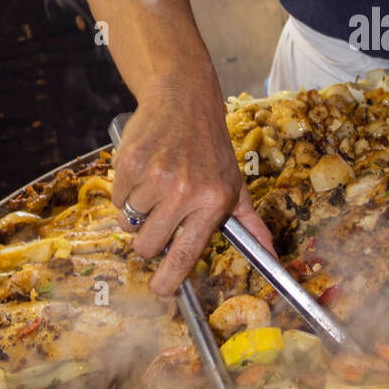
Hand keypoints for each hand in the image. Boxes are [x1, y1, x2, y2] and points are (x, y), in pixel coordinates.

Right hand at [110, 74, 274, 296]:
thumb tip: (271, 257)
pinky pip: (116, 198)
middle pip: (147, 245)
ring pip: (128, 222)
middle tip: (159, 214)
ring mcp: (155, 178)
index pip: (185, 255)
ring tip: (155, 185)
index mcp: (213, 202)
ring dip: (137, 211)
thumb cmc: (211, 148)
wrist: (183, 99)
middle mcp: (185, 192)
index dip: (168, 280)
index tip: (160, 289)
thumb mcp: (235, 184)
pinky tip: (144, 170)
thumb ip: (250, 224)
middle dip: (147, 237)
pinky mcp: (130, 163)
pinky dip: (125, 190)